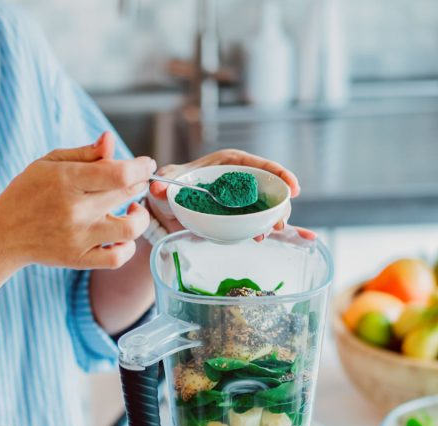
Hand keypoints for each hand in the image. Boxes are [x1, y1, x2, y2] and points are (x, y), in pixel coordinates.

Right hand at [0, 132, 155, 268]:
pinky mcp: (79, 259)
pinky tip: (122, 235)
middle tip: (134, 180)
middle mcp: (75, 210)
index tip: (146, 164)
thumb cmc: (28, 193)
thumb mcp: (49, 163)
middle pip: (127, 193)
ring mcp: (79, 237)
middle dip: (139, 183)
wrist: (3, 234)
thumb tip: (111, 140)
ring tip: (134, 209)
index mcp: (67, 180)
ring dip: (141, 216)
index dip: (141, 167)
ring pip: (131, 228)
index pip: (119, 173)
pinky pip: (118, 258)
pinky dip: (128, 247)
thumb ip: (85, 153)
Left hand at [147, 149, 315, 240]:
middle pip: (270, 188)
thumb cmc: (171, 186)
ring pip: (268, 206)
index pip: (260, 165)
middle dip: (280, 204)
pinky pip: (260, 221)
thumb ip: (163, 184)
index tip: (293, 187)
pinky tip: (282, 237)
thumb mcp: (168, 182)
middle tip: (279, 223)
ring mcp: (243, 200)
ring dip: (275, 220)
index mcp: (229, 163)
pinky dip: (270, 228)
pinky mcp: (240, 216)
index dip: (280, 174)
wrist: (166, 207)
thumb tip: (156, 187)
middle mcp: (241, 180)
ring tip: (268, 234)